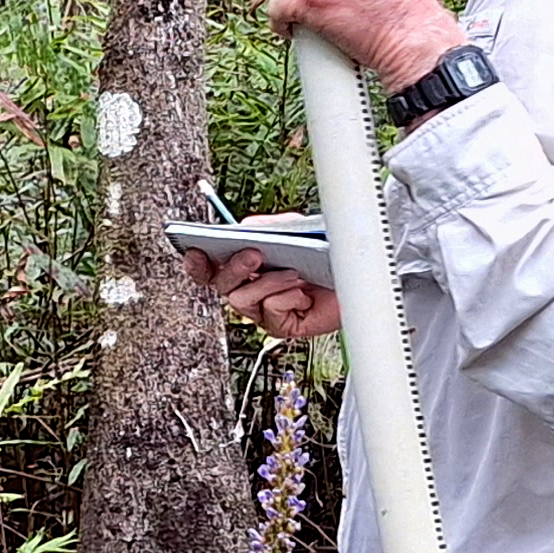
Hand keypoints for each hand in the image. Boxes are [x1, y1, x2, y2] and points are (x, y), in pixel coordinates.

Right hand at [187, 240, 340, 341]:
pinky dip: (287, 298)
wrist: (358, 276)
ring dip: (268, 283)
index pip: (211, 269)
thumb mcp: (295, 230)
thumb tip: (243, 228)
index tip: (194, 251)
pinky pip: (271, 313)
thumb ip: (267, 226)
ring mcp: (265, 311)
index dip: (198, 264)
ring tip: (294, 273)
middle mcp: (252, 290)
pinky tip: (304, 293)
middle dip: (234, 269)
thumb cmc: (326, 254)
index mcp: (248, 268)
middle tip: (255, 255)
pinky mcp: (283, 326)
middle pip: (222, 286)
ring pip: (242, 301)